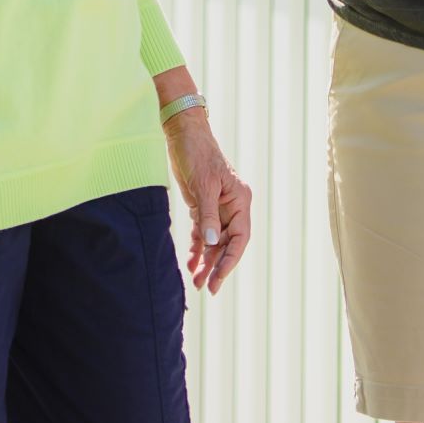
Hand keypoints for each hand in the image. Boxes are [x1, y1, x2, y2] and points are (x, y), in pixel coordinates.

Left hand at [165, 109, 252, 293]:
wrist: (183, 134)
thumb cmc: (198, 154)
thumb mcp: (203, 185)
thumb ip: (207, 215)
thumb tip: (211, 243)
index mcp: (240, 201)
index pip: (240, 238)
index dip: (230, 260)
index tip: (219, 278)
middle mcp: (231, 207)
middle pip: (227, 243)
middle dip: (217, 265)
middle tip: (207, 288)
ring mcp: (216, 208)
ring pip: (214, 242)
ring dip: (206, 261)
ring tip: (196, 282)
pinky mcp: (201, 207)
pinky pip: (202, 233)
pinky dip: (197, 248)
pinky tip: (191, 264)